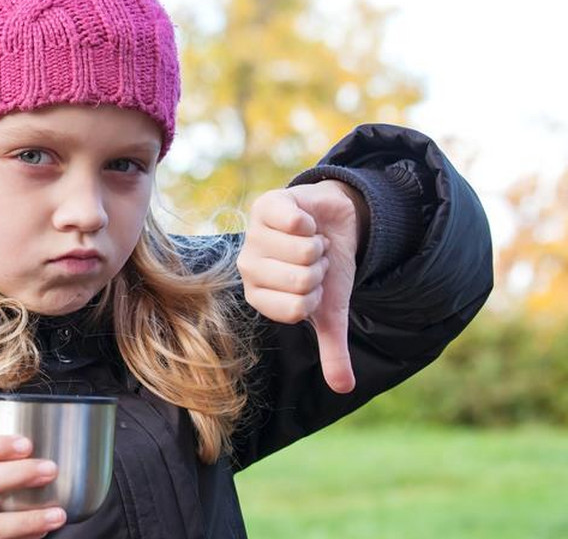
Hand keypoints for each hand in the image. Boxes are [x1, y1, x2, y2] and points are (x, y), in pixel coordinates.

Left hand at [237, 179, 365, 392]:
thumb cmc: (325, 267)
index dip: (317, 296)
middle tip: (312, 260)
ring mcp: (254, 234)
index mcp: (259, 296)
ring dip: (318, 244)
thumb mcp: (331, 310)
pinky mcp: (266, 205)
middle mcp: (248, 267)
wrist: (332, 223)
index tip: (313, 286)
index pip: (296, 309)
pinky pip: (295, 222)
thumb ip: (332, 348)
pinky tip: (305, 220)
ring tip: (309, 239)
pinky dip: (312, 221)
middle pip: (301, 281)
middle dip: (320, 269)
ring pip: (302, 251)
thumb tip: (344, 388)